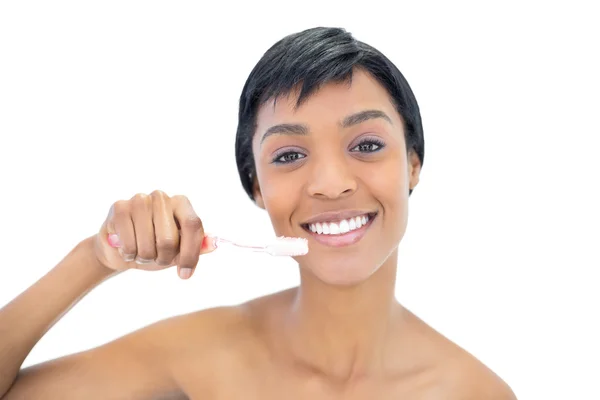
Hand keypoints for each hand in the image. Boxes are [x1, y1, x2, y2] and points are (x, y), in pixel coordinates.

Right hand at [94, 191, 214, 278]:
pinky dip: (129, 254)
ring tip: (142, 252)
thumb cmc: (154, 247)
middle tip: (158, 259)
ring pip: (148, 245)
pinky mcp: (119, 208)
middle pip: (169, 239)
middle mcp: (161, 197)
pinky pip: (129, 244)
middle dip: (164, 258)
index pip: (193, 226)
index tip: (185, 273)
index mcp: (181, 203)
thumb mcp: (178, 250)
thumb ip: (197, 247)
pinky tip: (127, 248)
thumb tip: (215, 244)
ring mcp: (139, 200)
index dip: (191, 253)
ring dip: (145, 258)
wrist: (120, 248)